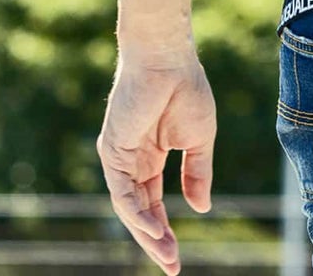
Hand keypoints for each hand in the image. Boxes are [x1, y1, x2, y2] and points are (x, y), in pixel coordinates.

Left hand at [97, 48, 215, 274]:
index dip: (164, 230)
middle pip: (139, 212)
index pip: (152, 203)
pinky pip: (122, 191)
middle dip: (155, 241)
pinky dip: (136, 212)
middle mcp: (131, 161)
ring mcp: (119, 157)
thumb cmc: (186, 88)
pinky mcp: (111, 150)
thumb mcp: (199, 139)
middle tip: (172, 267)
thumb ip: (198, 173)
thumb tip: (200, 209)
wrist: (168, 57)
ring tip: (167, 254)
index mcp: (150, 156)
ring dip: (147, 233)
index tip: (176, 259)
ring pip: (129, 207)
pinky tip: (154, 228)